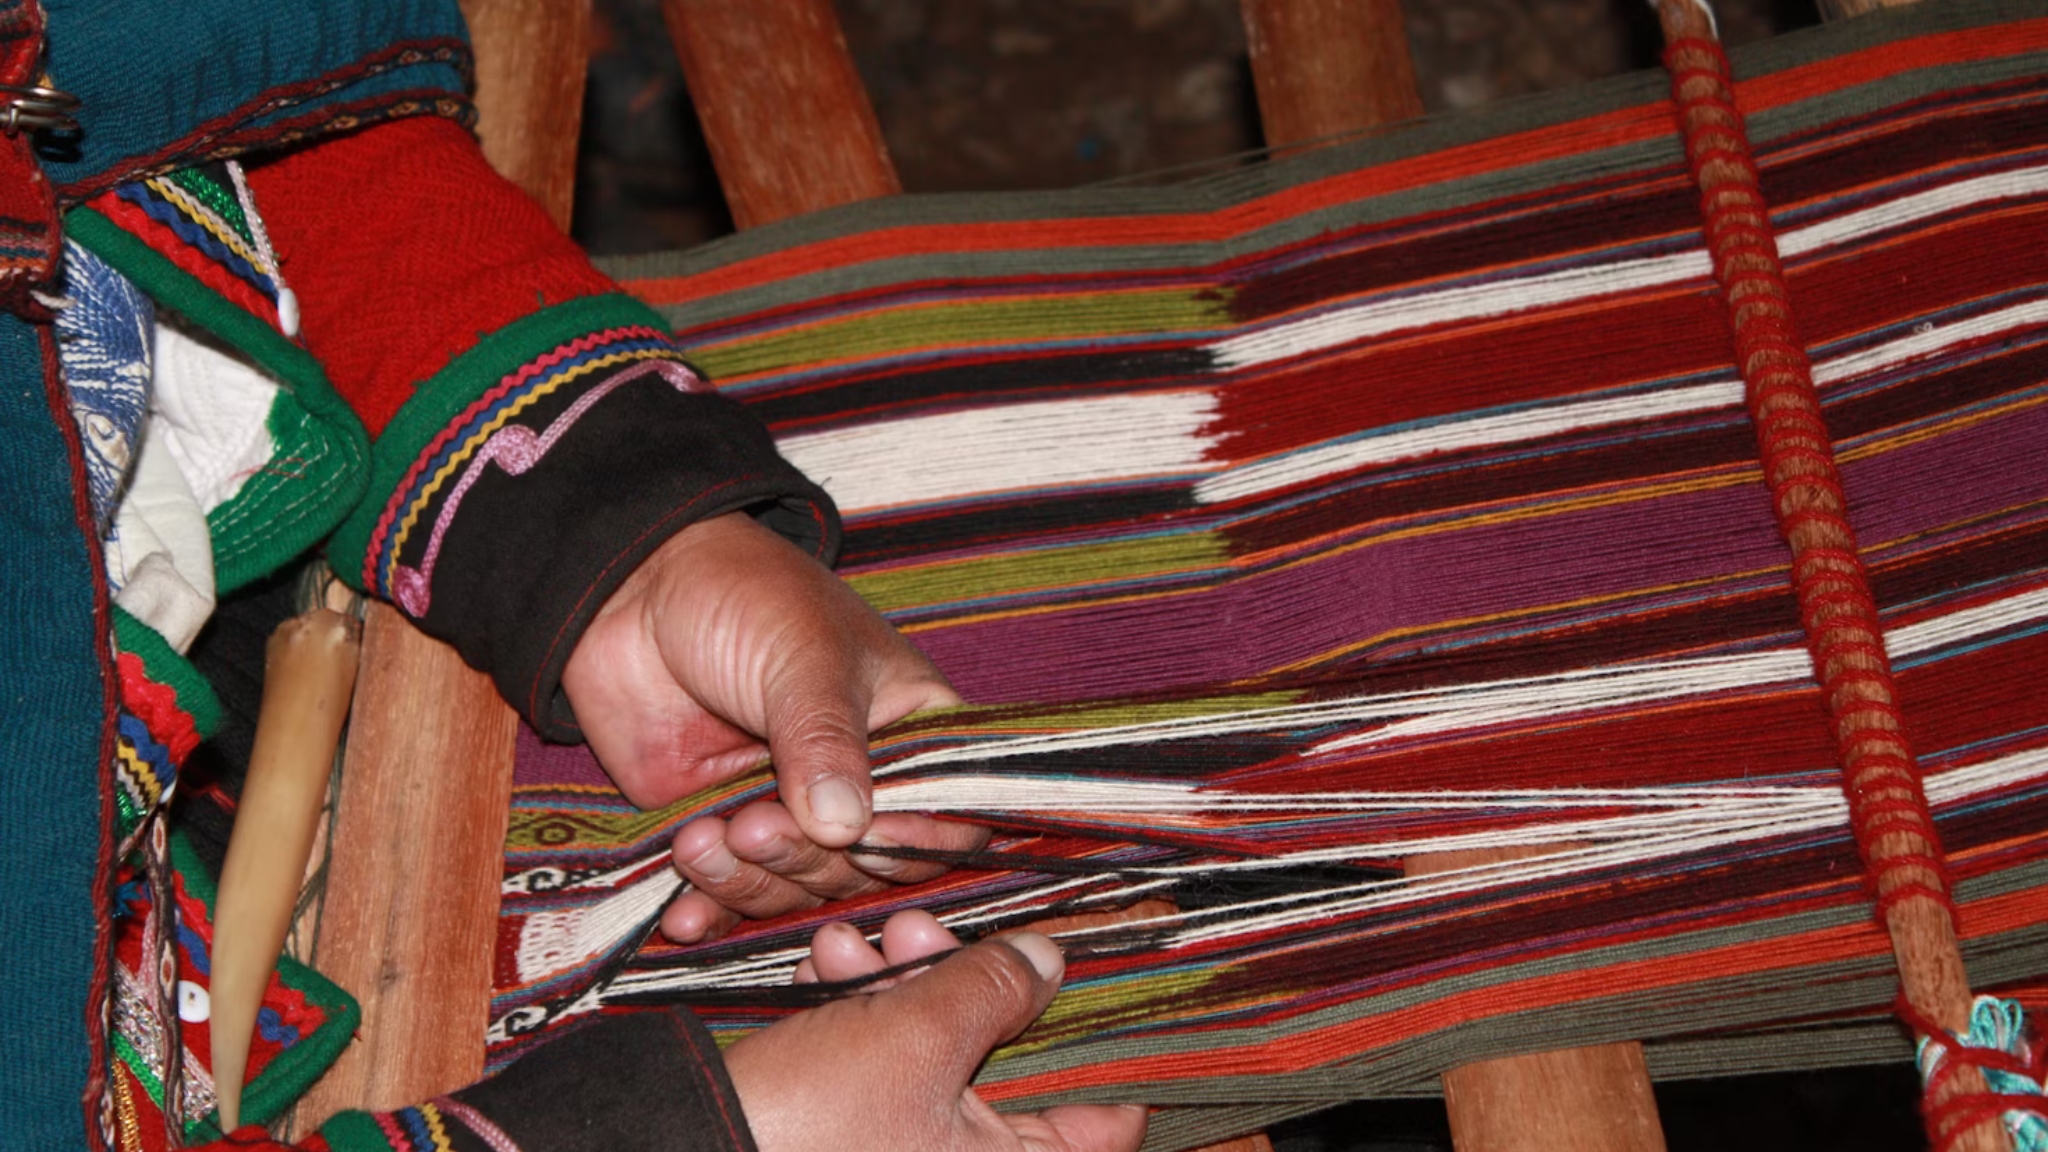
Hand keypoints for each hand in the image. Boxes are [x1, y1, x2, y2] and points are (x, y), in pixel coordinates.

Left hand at [561, 512, 987, 939]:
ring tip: (701, 840)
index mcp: (912, 731)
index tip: (867, 839)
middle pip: (867, 867)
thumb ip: (825, 742)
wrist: (634, 591)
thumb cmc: (746, 597)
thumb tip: (846, 829)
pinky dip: (714, 909)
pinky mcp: (727, 828)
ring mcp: (792, 811)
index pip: (948, 814)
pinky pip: (736, 891)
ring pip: (799, 887)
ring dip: (753, 880)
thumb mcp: (802, 658)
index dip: (916, 841)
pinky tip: (685, 914)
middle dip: (810, 859)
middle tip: (753, 826)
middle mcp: (862, 783)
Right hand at [724, 912, 1147, 1151]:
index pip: (1107, 1113)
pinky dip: (863, 1018)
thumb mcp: (914, 1035)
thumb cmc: (809, 1124)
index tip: (1065, 961)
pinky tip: (826, 968)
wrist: (678, 1150)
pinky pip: (887, 1072)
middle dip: (963, 982)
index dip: (1090, 1028)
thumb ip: (993, 987)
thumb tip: (1050, 958)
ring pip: (941, 1057)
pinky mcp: (858, 1139)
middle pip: (1012, 1065)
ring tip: (855, 941)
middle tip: (916, 928)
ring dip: (901, 985)